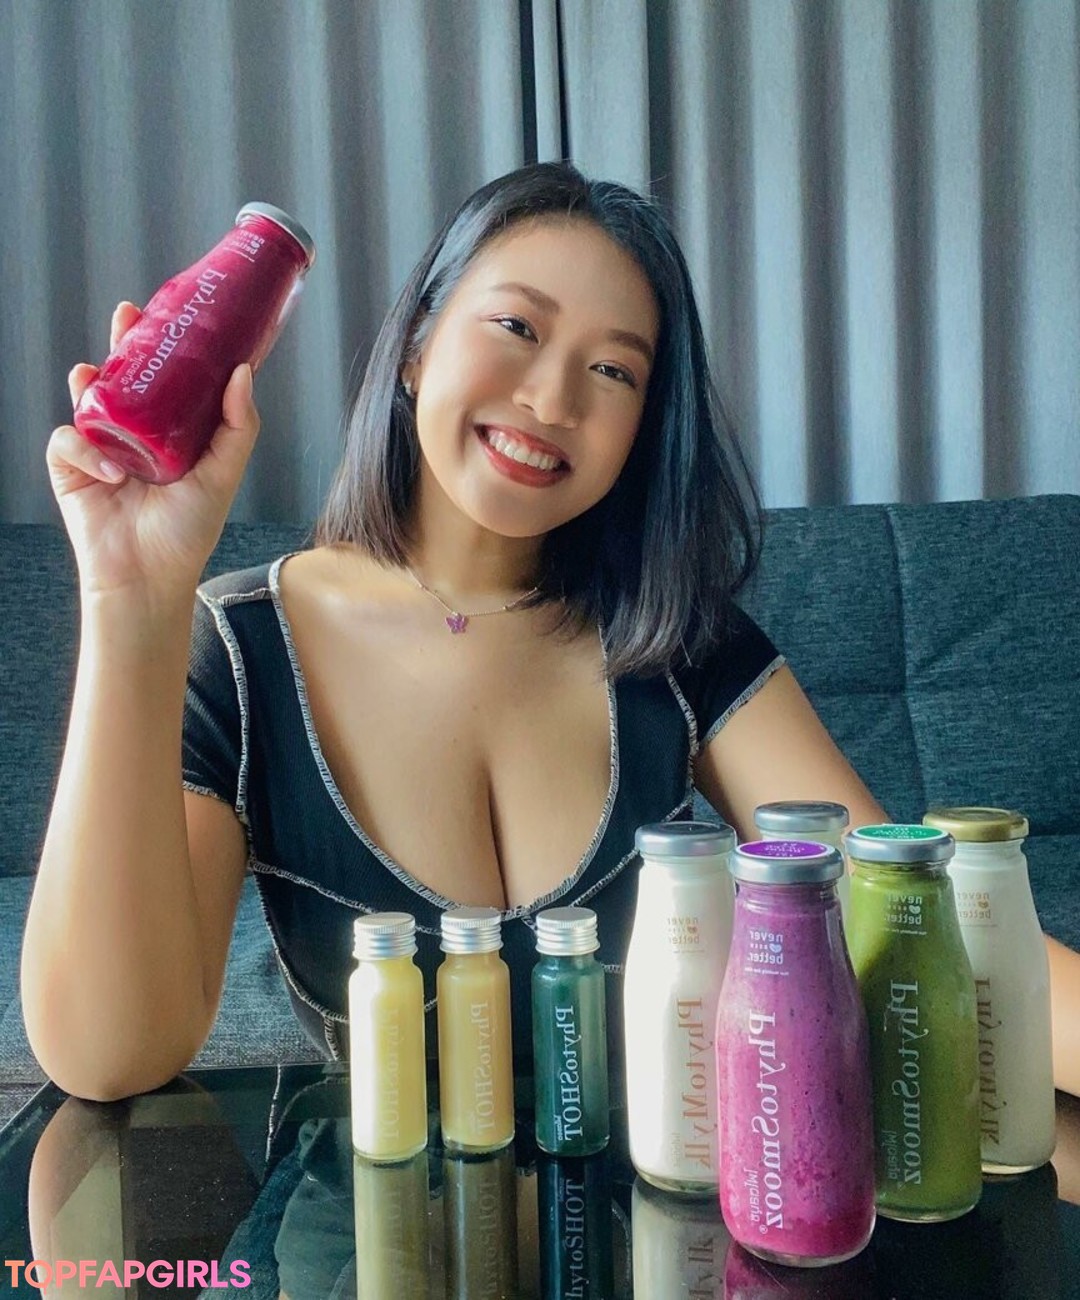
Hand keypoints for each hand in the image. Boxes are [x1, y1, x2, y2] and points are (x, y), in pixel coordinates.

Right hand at [47, 302, 261, 598]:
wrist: (149, 576)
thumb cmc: (187, 531)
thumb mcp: (223, 473)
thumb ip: (236, 425)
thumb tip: (242, 372)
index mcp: (170, 431)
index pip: (167, 379)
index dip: (167, 347)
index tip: (175, 314)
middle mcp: (135, 433)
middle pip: (125, 375)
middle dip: (123, 342)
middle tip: (128, 315)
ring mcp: (100, 448)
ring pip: (89, 398)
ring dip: (91, 381)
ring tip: (95, 370)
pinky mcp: (71, 468)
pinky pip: (69, 441)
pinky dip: (86, 450)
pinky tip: (111, 470)